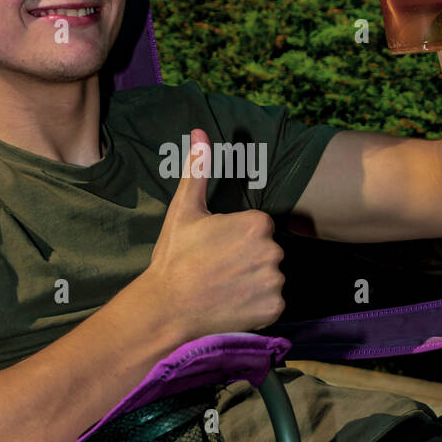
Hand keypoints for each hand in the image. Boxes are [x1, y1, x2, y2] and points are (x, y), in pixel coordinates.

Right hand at [144, 128, 285, 338]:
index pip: (258, 228)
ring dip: (254, 283)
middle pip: (267, 252)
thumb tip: (201, 132)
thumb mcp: (184, 209)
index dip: (236, 239)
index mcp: (256, 223)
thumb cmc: (174, 257)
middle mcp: (272, 250)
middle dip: (248, 259)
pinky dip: (258, 306)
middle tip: (218, 270)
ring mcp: (274, 281)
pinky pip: (273, 303)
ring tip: (224, 288)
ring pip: (270, 277)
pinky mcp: (273, 309)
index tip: (215, 249)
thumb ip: (198, 170)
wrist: (167, 307)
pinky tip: (233, 304)